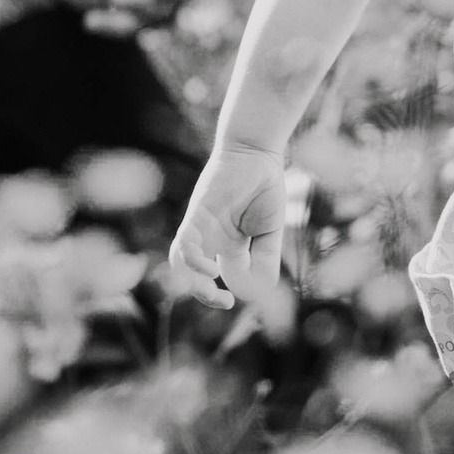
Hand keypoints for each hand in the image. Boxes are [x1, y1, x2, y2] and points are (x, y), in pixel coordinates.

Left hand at [169, 145, 287, 305]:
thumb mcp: (271, 230)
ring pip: (182, 263)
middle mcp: (210, 239)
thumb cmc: (265, 187)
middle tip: (225, 301)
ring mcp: (201, 227)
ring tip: (212, 292)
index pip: (215, 279)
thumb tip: (258, 290)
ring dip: (193, 283)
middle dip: (204, 295)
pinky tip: (210, 269)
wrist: (257, 152)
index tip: (237, 298)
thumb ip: (266, 258)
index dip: (223, 294)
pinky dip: (192, 260)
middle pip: (191, 275)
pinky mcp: (196, 214)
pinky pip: (184, 242)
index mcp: (227, 245)